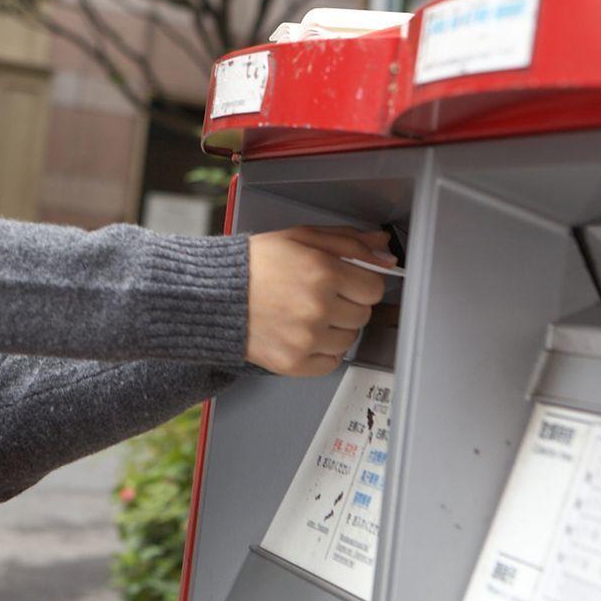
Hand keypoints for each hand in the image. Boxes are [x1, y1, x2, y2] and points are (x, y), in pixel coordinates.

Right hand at [244, 226, 396, 376]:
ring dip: (336, 327)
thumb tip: (385, 250)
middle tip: (322, 294)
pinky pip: (332, 362)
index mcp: (323, 272)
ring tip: (308, 313)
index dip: (361, 282)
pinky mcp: (294, 362)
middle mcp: (317, 308)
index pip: (374, 288)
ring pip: (350, 339)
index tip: (347, 281)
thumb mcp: (302, 237)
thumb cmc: (256, 264)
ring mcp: (306, 339)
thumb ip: (350, 242)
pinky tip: (305, 332)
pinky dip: (324, 350)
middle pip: (364, 314)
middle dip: (348, 303)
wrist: (215, 294)